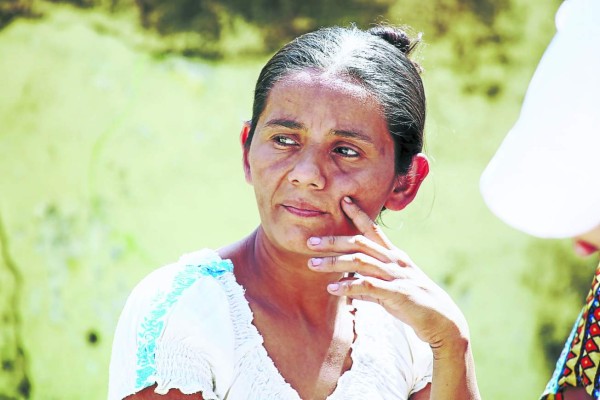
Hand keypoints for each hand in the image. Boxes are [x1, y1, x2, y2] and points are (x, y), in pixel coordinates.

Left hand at [307, 196, 468, 353]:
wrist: (443, 322)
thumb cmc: (415, 305)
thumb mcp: (391, 291)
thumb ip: (370, 286)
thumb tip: (349, 288)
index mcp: (394, 256)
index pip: (374, 230)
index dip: (359, 214)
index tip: (343, 200)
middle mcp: (395, 261)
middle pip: (360, 244)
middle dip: (333, 241)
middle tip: (310, 242)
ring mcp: (397, 276)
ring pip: (360, 262)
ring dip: (335, 263)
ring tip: (313, 265)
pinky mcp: (398, 293)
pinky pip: (369, 286)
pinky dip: (349, 286)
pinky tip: (332, 289)